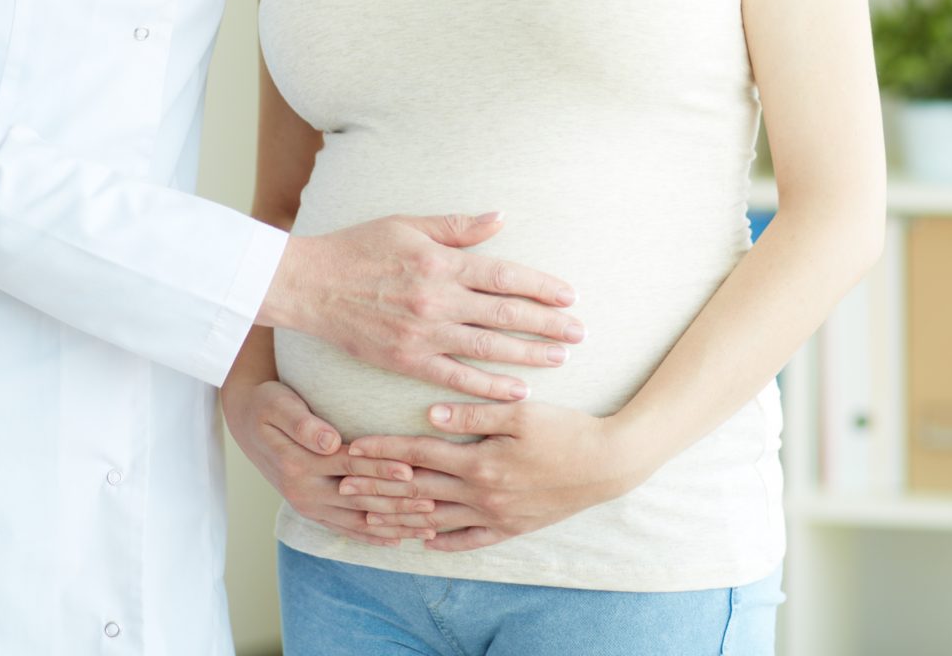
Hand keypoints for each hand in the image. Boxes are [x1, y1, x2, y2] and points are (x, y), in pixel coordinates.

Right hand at [220, 377, 441, 547]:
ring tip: (428, 528)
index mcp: (298, 463)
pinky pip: (346, 528)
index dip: (381, 469)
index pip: (350, 467)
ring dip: (393, 526)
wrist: (245, 420)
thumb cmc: (266, 404)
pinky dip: (372, 535)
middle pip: (359, 499)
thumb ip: (303, 423)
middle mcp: (303, 491)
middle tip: (434, 505)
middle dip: (398, 503)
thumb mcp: (277, 404)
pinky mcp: (311, 510)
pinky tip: (398, 540)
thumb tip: (330, 442)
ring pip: (357, 521)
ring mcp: (307, 505)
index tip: (412, 471)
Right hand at [257, 212, 585, 402]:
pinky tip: (518, 390)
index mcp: (441, 263)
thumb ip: (457, 226)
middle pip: (506, 314)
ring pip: (488, 348)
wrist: (310, 285)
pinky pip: (456, 377)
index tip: (570, 296)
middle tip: (580, 333)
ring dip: (528, 355)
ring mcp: (423, 334)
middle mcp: (438, 299)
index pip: (505, 276)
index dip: (542, 287)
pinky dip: (489, 385)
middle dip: (548, 324)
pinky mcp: (407, 361)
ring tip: (560, 358)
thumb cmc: (359, 248)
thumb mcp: (409, 225)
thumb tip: (501, 218)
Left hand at [346, 399, 651, 552]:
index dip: (383, 450)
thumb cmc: (566, 429)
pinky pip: (470, 540)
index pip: (419, 454)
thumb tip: (429, 412)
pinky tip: (425, 539)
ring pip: (437, 519)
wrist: (608, 465)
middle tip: (343, 484)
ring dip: (401, 516)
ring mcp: (495, 516)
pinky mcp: (512, 527)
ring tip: (369, 515)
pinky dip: (445, 540)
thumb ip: (473, 412)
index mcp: (479, 460)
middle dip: (378, 486)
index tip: (352, 447)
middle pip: (418, 490)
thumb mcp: (520, 412)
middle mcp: (481, 493)